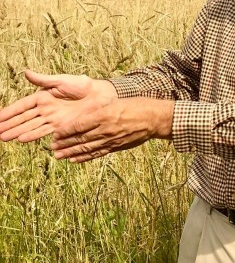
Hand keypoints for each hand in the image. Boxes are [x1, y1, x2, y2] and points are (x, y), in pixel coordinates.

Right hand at [0, 70, 116, 142]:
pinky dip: (32, 135)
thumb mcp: (62, 81)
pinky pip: (43, 131)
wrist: (100, 97)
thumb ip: (44, 80)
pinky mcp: (61, 126)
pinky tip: (22, 139)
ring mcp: (52, 119)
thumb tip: (26, 72)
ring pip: (30, 126)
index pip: (22, 106)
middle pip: (23, 118)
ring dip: (17, 131)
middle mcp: (45, 109)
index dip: (9, 111)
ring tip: (4, 137)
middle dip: (9, 125)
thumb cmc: (83, 85)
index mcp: (43, 97)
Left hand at [49, 97, 173, 162]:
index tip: (55, 134)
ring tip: (58, 155)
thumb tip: (85, 116)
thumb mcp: (116, 103)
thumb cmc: (137, 106)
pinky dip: (85, 157)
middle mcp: (105, 129)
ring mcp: (111, 140)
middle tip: (52, 147)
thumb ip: (100, 110)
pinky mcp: (116, 147)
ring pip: (86, 148)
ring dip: (70, 152)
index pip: (79, 125)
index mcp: (104, 115)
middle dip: (64, 143)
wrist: (154, 119)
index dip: (65, 131)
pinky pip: (98, 153)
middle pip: (79, 138)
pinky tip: (75, 160)